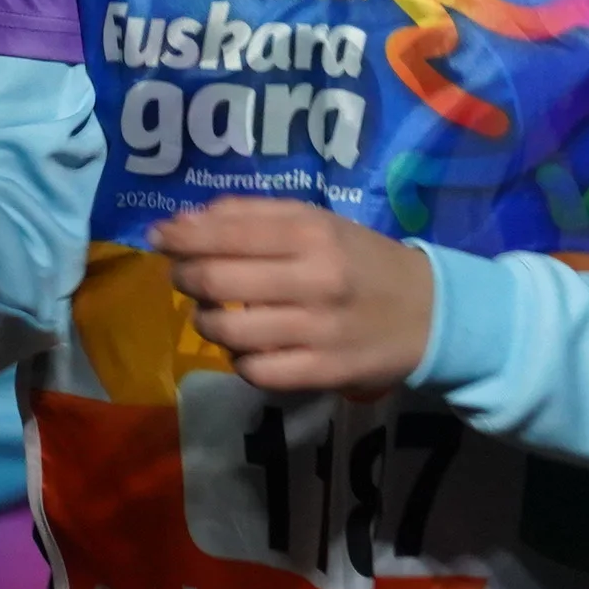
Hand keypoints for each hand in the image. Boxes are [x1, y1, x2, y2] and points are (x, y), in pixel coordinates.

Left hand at [150, 198, 432, 395]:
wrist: (429, 312)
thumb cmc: (360, 259)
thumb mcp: (317, 221)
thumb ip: (251, 215)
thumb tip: (183, 222)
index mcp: (312, 233)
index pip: (226, 232)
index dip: (181, 237)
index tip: (159, 238)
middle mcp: (314, 279)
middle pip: (216, 281)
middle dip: (185, 277)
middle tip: (182, 275)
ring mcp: (317, 331)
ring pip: (228, 331)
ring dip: (205, 321)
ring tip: (212, 313)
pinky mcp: (321, 373)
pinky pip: (255, 371)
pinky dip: (238, 359)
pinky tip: (246, 346)